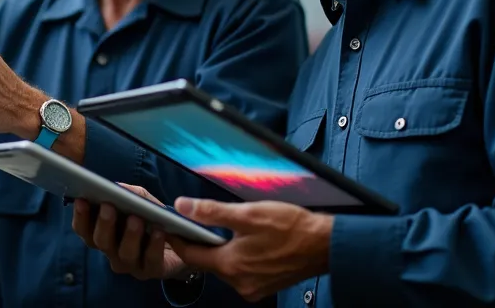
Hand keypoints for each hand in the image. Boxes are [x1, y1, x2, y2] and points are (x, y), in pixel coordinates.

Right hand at [71, 184, 189, 280]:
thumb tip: (118, 187)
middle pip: (100, 242)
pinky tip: (158, 231)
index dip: (80, 217)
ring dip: (129, 235)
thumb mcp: (142, 201)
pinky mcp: (153, 271)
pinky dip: (154, 245)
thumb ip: (130, 193)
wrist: (181, 241)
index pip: (84, 230)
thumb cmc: (153, 218)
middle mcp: (113, 252)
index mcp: (104, 235)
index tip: (82, 200)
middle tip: (108, 207)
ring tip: (136, 218)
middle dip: (104, 224)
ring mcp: (132, 265)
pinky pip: (151, 260)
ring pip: (124, 254)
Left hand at [166, 198, 333, 302]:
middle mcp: (238, 282)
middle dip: (202, 244)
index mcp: (230, 265)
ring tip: (229, 231)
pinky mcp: (265, 287)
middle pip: (208, 263)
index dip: (178, 239)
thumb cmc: (290, 227)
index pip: (191, 254)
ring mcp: (253, 288)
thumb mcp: (248, 214)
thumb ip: (212, 212)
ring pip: (226, 267)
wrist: (325, 245)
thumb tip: (183, 206)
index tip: (170, 226)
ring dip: (223, 251)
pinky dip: (240, 259)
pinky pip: (243, 272)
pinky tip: (249, 245)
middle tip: (198, 223)